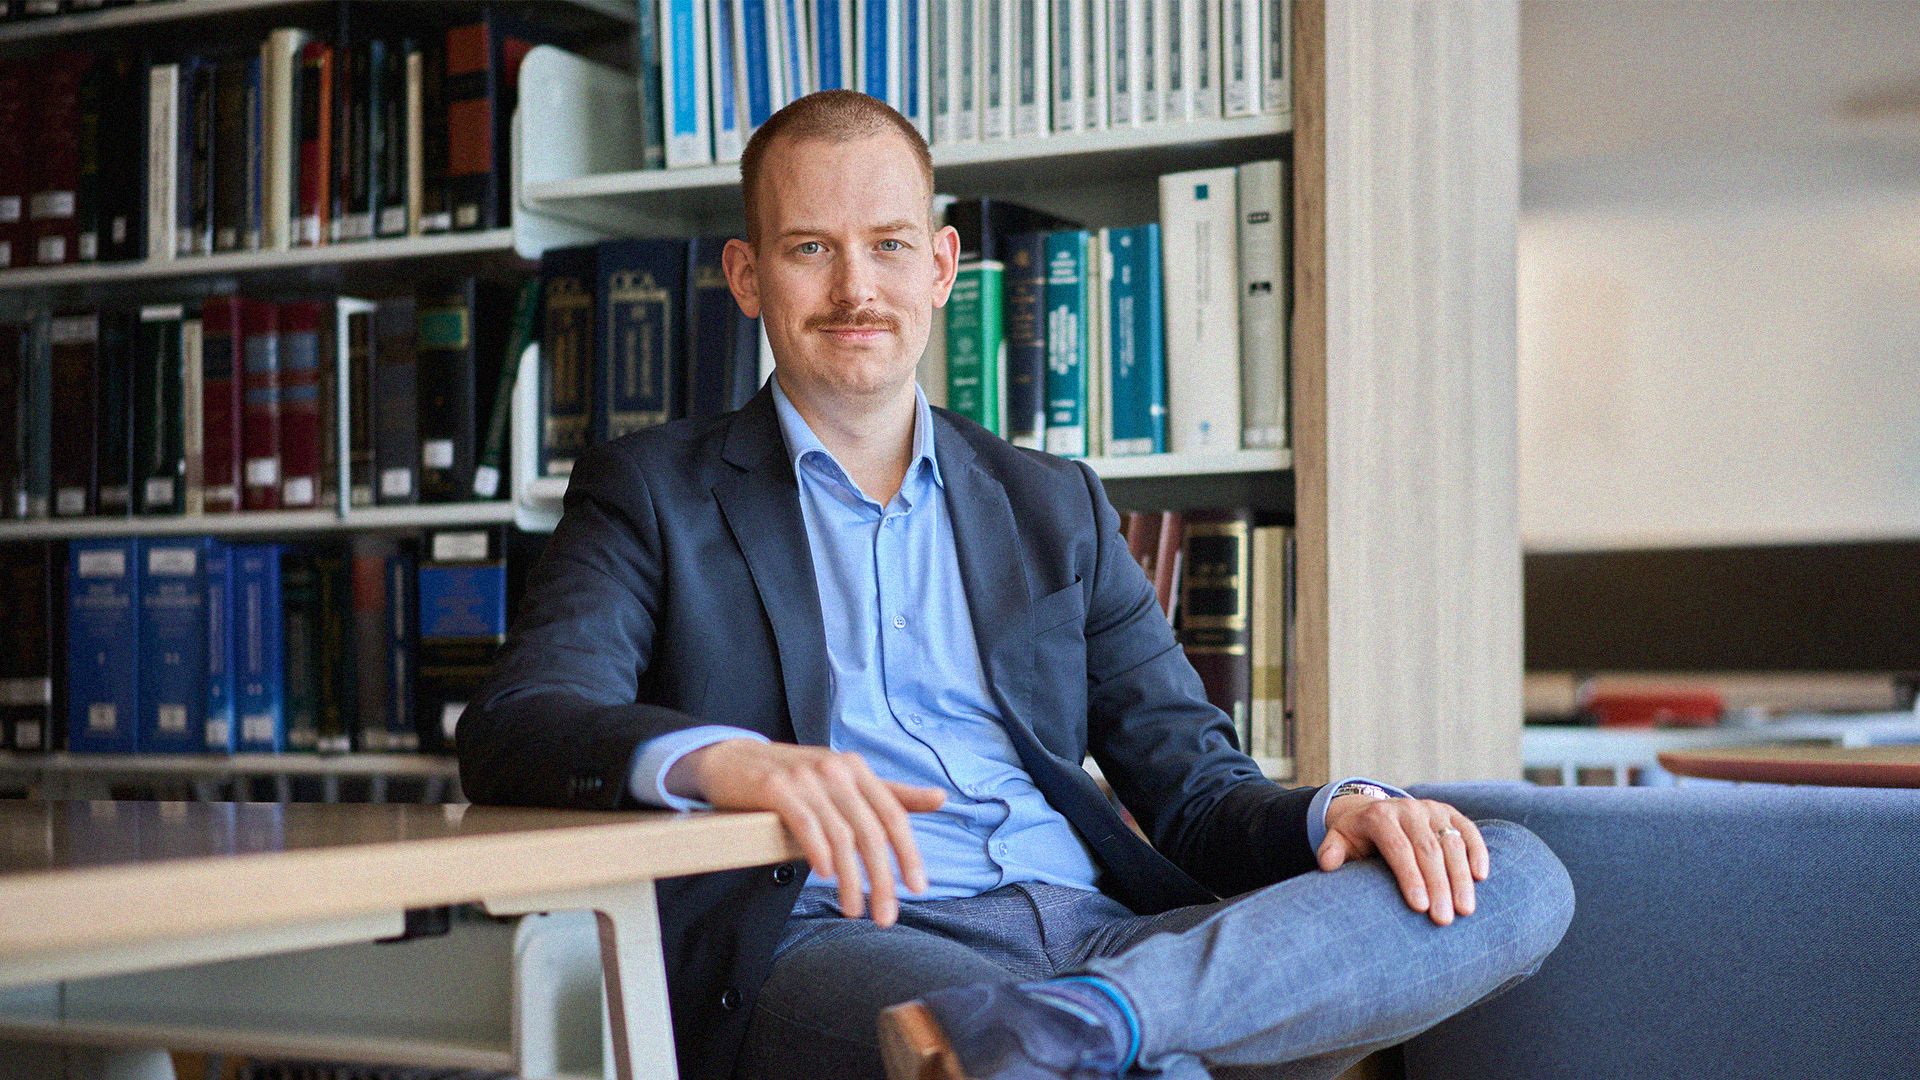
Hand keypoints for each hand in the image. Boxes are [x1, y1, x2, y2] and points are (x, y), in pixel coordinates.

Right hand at [668, 740, 944, 926]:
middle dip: (882, 878)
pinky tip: (827, 875)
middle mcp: (836, 769)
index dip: (909, 853)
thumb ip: (891, 793)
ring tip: (854, 909)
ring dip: (852, 879)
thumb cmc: (794, 777)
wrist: (732, 759)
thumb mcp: (845, 780)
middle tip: (886, 915)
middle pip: (870, 832)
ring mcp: (805, 777)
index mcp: (857, 769)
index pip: (893, 815)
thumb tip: (941, 798)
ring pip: (841, 836)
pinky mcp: (776, 787)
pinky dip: (820, 852)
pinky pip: (806, 824)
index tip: (919, 888)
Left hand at [1316, 795, 1488, 925]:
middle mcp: (1408, 810)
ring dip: (1461, 878)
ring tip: (1465, 910)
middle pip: (1428, 850)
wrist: (1376, 811)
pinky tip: (1481, 877)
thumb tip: (1327, 865)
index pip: (1398, 848)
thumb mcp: (1340, 840)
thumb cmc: (1359, 837)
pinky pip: (1469, 831)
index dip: (1410, 877)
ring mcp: (1432, 810)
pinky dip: (1478, 852)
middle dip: (1438, 886)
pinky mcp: (1451, 813)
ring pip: (1452, 843)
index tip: (1420, 907)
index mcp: (1380, 816)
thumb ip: (1332, 850)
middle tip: (1444, 920)